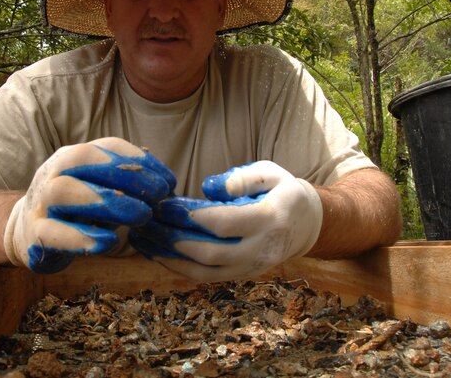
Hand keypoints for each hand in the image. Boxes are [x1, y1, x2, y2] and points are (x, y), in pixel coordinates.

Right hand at [4, 137, 175, 273]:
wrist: (26, 232)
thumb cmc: (76, 209)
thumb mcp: (102, 190)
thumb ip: (127, 184)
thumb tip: (166, 181)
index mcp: (73, 157)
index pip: (108, 146)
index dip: (140, 160)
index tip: (169, 180)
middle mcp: (54, 172)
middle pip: (84, 159)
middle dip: (127, 174)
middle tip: (160, 195)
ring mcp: (40, 202)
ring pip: (65, 191)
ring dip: (106, 200)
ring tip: (141, 215)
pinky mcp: (34, 234)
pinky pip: (54, 233)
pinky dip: (82, 237)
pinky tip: (109, 243)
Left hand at [129, 161, 321, 280]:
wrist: (308, 224)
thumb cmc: (284, 191)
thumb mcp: (270, 172)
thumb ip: (242, 178)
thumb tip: (209, 188)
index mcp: (271, 218)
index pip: (226, 223)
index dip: (193, 218)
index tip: (166, 206)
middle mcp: (262, 248)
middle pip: (211, 254)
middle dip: (172, 240)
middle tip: (145, 223)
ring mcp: (252, 266)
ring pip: (205, 272)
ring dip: (170, 259)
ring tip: (142, 241)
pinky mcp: (241, 274)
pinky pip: (207, 278)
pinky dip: (179, 268)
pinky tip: (157, 253)